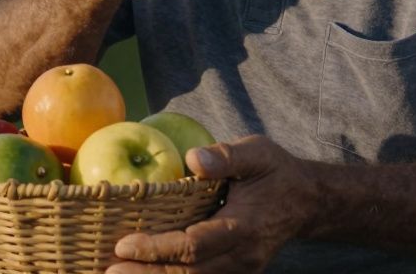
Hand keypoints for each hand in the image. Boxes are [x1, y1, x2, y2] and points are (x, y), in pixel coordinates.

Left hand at [107, 136, 314, 273]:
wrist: (307, 201)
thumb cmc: (275, 171)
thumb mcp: (257, 153)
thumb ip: (227, 156)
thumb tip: (194, 159)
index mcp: (243, 228)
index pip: (193, 246)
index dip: (157, 248)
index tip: (123, 244)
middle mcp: (241, 257)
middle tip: (108, 271)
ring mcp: (239, 270)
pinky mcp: (234, 273)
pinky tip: (143, 273)